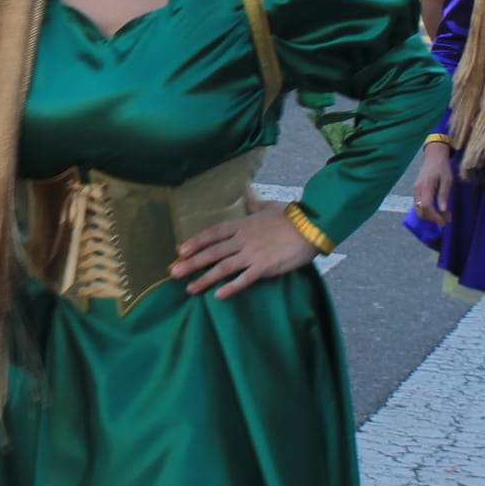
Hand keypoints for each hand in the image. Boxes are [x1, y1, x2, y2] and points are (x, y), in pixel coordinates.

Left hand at [171, 209, 320, 298]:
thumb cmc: (291, 215)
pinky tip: (218, 296)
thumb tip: (246, 190)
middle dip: (191, 262)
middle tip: (173, 272)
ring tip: (189, 288)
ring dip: (204, 278)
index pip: (213, 233)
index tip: (179, 250)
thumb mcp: (269, 206)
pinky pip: (244, 279)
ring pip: (223, 267)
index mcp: (243, 224)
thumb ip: (254, 202)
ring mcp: (253, 253)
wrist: (312, 226)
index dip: (195, 242)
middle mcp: (243, 239)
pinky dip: (231, 287)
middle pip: (212, 251)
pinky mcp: (265, 267)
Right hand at [411, 142, 455, 224]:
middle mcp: (417, 190)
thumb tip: (443, 210)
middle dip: (433, 219)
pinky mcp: (415, 191)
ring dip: (430, 216)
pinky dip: (427, 211)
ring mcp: (415, 191)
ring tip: (444, 214)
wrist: (434, 157)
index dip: (435, 217)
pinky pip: (419, 205)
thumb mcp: (447, 180)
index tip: (445, 222)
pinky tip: (437, 209)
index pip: (427, 207)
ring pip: (419, 210)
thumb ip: (444, 195)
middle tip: (446, 219)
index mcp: (425, 187)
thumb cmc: (442, 168)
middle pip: (421, 211)